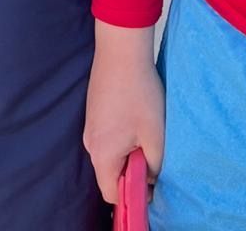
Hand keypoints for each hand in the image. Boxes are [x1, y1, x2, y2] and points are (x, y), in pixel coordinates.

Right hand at [84, 23, 164, 204]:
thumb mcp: (155, 133)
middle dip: (132, 170)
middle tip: (153, 153)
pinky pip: (107, 137)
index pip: (112, 193)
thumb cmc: (139, 92)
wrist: (121, 49)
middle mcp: (90, 144)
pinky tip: (137, 117)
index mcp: (102, 155)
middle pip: (110, 173)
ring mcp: (89, 127)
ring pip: (110, 154)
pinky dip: (122, 136)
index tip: (152, 185)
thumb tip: (150, 178)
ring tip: (147, 131)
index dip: (133, 195)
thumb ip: (154, 165)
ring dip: (128, 151)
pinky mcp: (93, 113)